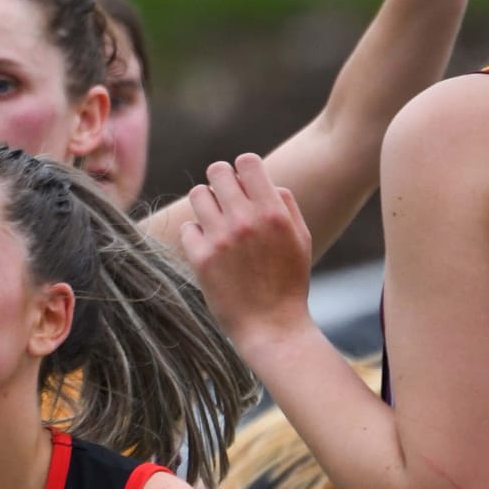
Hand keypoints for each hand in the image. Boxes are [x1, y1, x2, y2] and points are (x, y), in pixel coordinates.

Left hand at [179, 155, 314, 350]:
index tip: (242, 183)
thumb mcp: (301, 240)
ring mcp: (221, 238)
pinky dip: (196, 234)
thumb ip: (286, 206)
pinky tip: (207, 246)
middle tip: (224, 197)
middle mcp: (246, 220)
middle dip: (220, 180)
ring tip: (214, 220)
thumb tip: (269, 184)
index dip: (242, 168)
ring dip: (205, 203)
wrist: (271, 326)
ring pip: (198, 194)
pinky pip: (187, 227)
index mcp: (273, 212)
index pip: (247, 162)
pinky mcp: (201, 258)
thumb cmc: (289, 283)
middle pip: (217, 171)